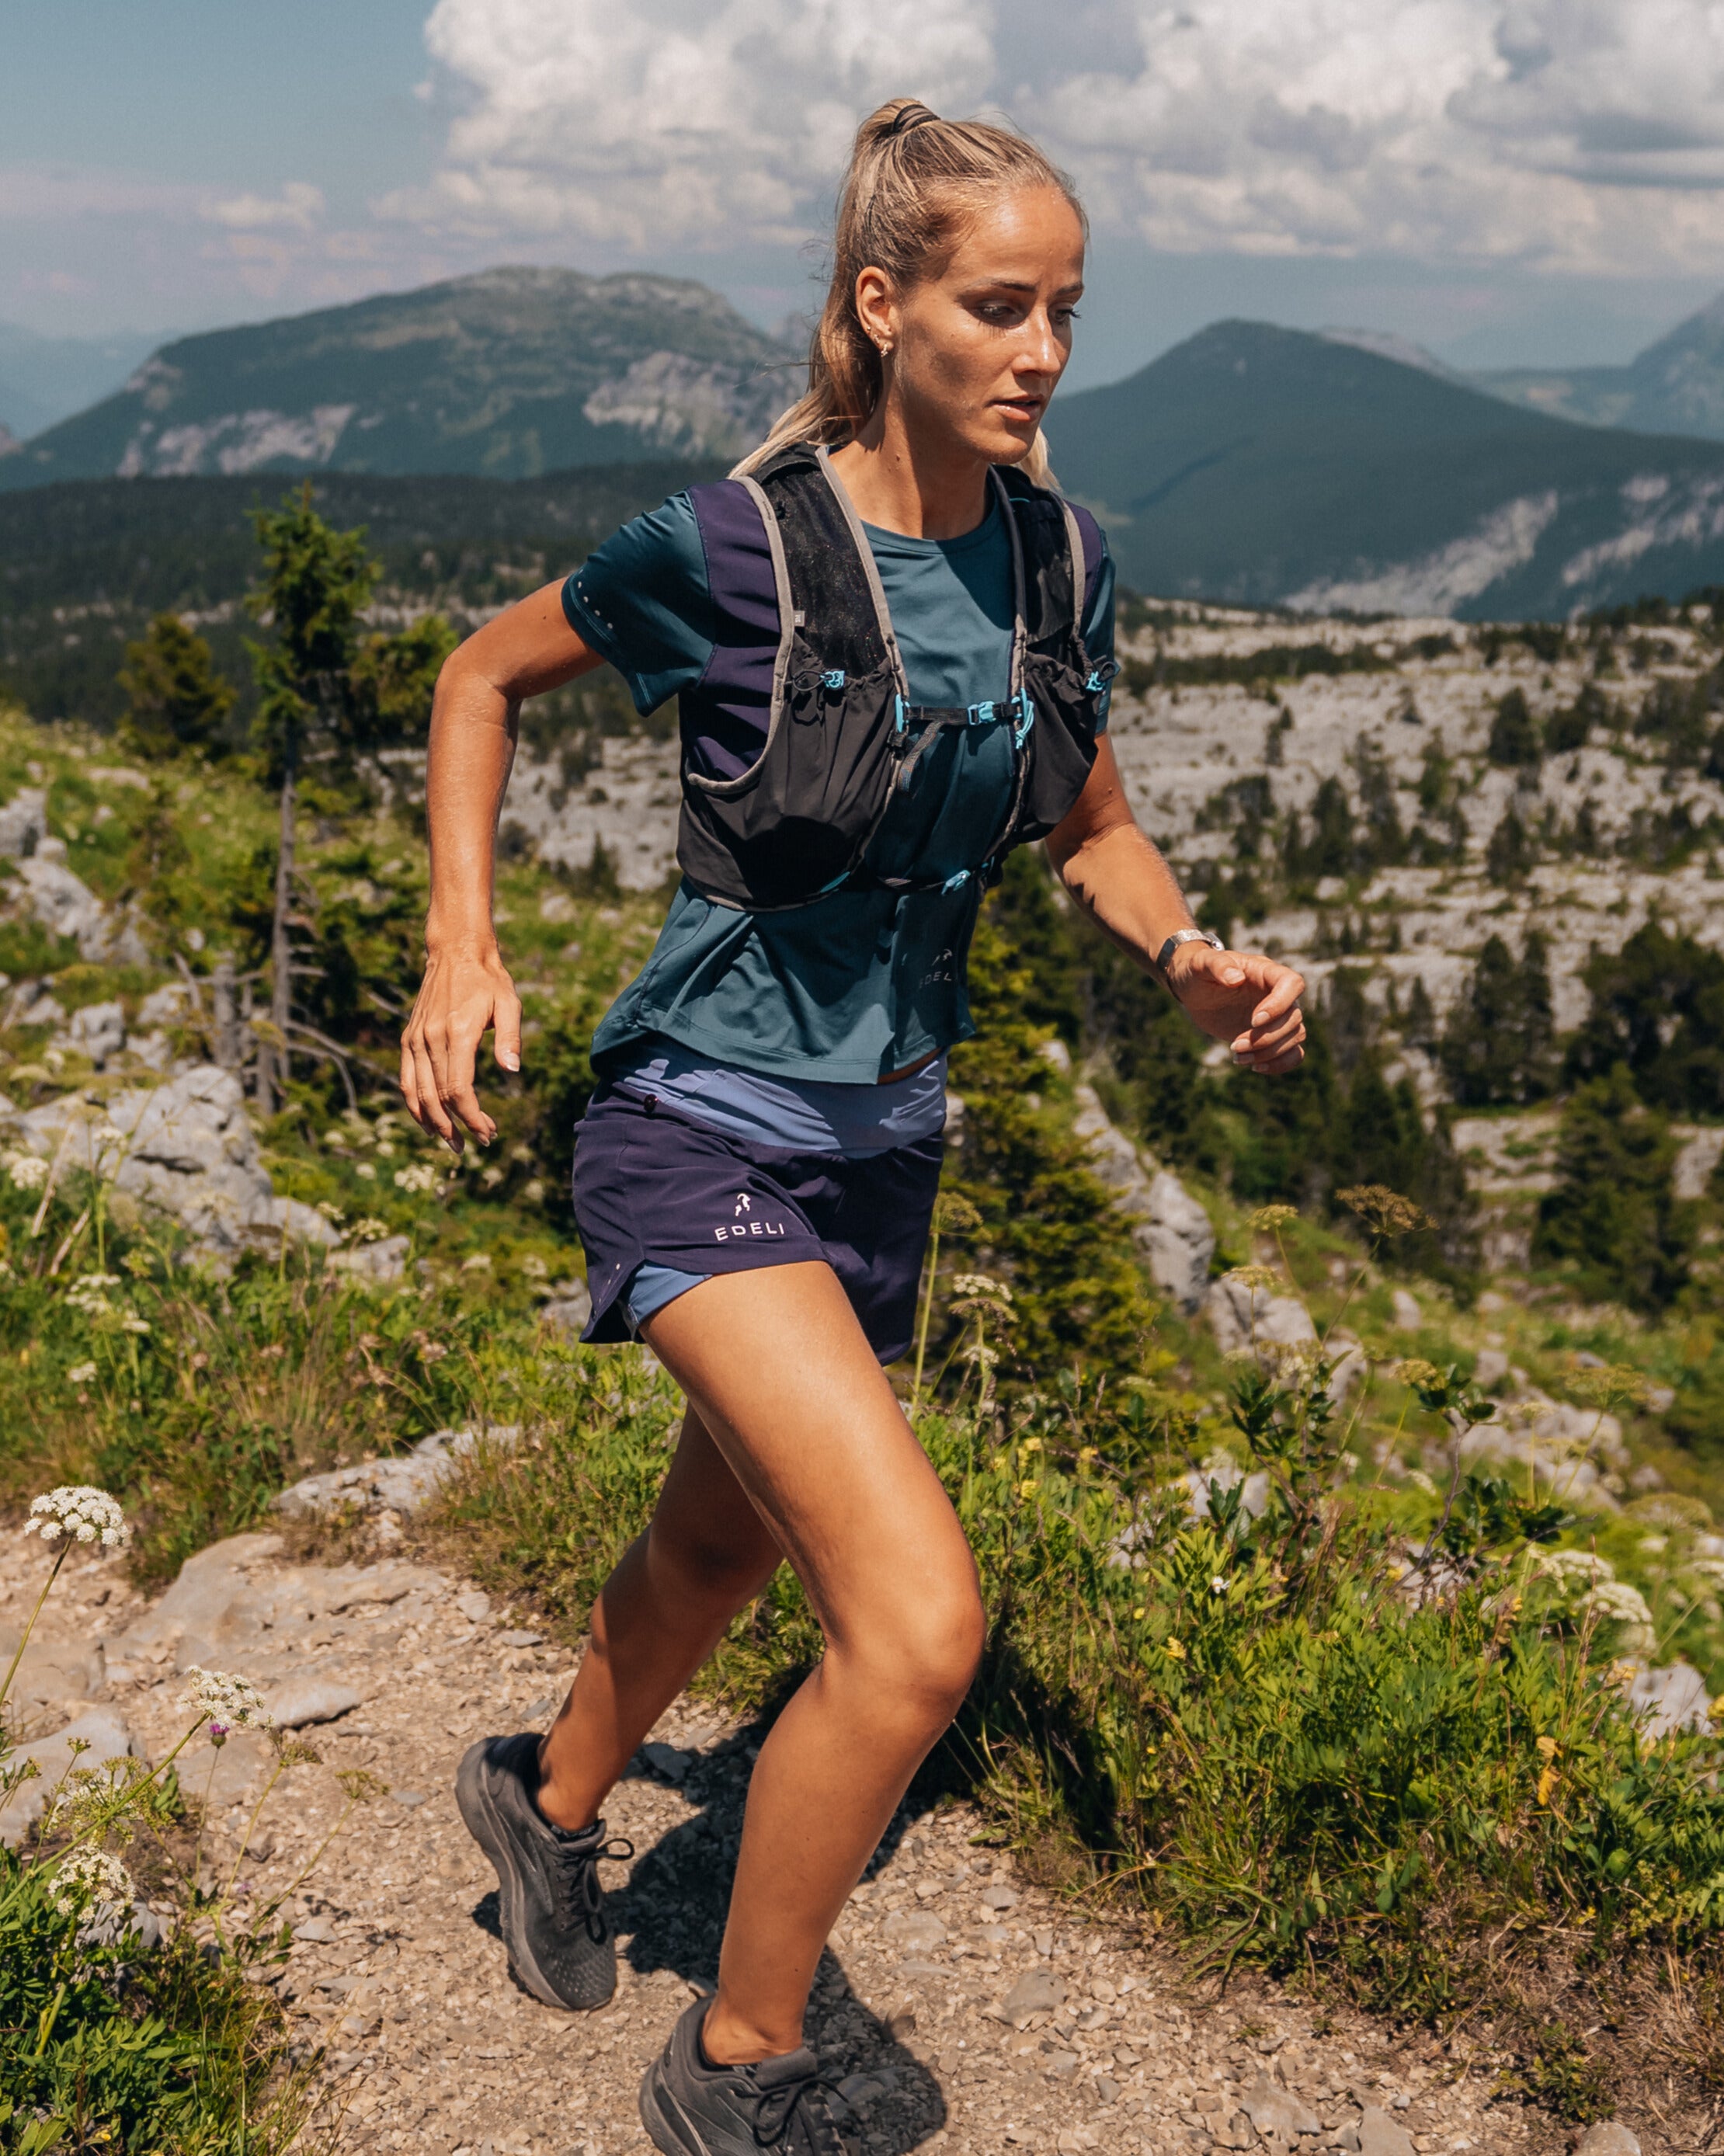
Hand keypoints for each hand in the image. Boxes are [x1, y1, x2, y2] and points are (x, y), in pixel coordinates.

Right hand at [399, 942, 522, 1149]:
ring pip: (417, 1093)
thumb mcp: (509, 1003)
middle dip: (456, 1126)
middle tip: (476, 1144)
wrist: (456, 952)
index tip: (488, 1133)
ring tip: (451, 1141)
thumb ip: (510, 1037)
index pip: (458, 1089)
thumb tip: (512, 1071)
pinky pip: (407, 1079)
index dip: (472, 1117)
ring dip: (432, 1122)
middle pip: (437, 1097)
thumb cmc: (488, 980)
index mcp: (457, 1033)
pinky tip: (428, 1121)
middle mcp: (430, 1039)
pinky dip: (414, 1103)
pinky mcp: (409, 1038)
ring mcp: (415, 1039)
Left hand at [1164, 944, 1305, 1074]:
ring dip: (1270, 1053)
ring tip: (1237, 1058)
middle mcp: (1278, 994)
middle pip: (1294, 1017)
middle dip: (1266, 1037)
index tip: (1254, 1020)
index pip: (1292, 983)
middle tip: (1234, 1046)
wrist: (1194, 990)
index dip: (1280, 1004)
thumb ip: (1217, 965)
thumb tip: (1235, 978)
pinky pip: (1294, 1053)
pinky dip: (1281, 1064)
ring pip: (1296, 1036)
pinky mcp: (1271, 1035)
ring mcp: (1277, 1016)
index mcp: (1266, 972)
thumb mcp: (1200, 963)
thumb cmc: (1198, 972)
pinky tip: (1255, 1067)